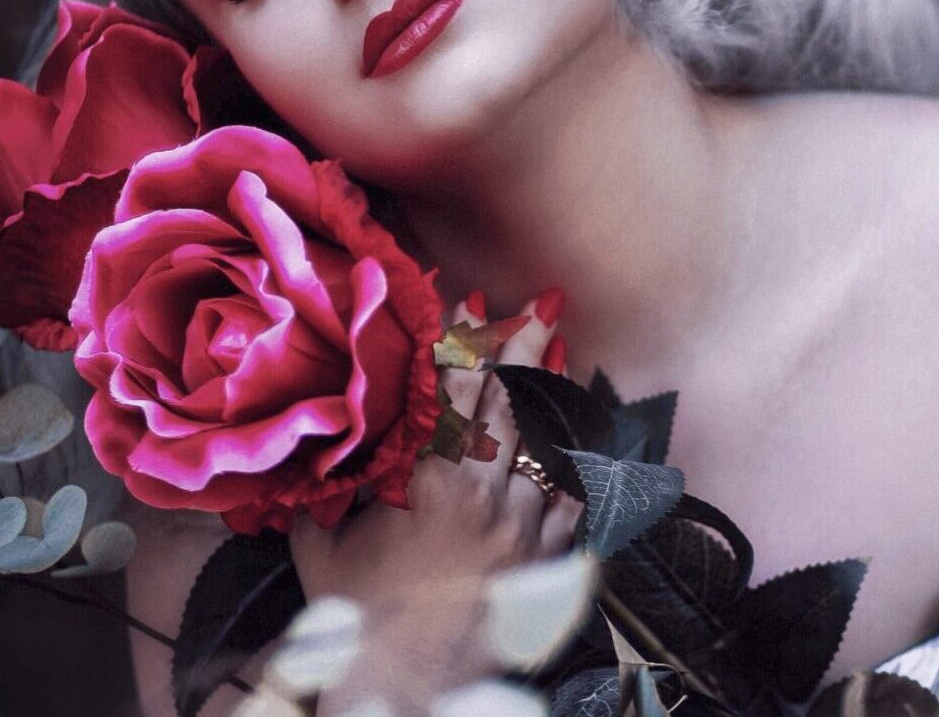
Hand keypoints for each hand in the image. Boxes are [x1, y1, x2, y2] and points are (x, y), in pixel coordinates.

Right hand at [289, 291, 581, 714]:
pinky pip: (574, 495)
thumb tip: (313, 436)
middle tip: (543, 305)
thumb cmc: (354, 621)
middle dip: (525, 348)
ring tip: (562, 346)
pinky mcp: (546, 561)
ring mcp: (523, 528)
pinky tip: (584, 427)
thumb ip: (323, 486)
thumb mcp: (323, 545)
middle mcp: (486, 498)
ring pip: (547, 441)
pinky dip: (578, 456)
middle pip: (512, 405)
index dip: (465, 345)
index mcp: (430, 486)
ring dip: (552, 391)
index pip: (455, 395)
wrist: (404, 696)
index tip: (472, 303)